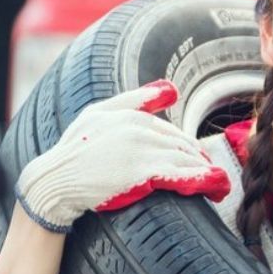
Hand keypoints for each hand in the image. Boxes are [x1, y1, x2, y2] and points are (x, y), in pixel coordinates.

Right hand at [15, 80, 230, 232]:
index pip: (169, 131)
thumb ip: (135, 99)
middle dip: (198, 160)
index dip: (186, 146)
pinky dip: (203, 180)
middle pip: (181, 145)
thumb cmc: (73, 149)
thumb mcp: (98, 114)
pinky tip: (216, 185)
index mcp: (130, 115)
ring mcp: (142, 151)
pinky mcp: (143, 173)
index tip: (196, 158)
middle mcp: (138, 129)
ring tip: (219, 184)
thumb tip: (171, 88)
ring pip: (185, 159)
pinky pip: (181, 175)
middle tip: (210, 173)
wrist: (53, 182)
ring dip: (205, 171)